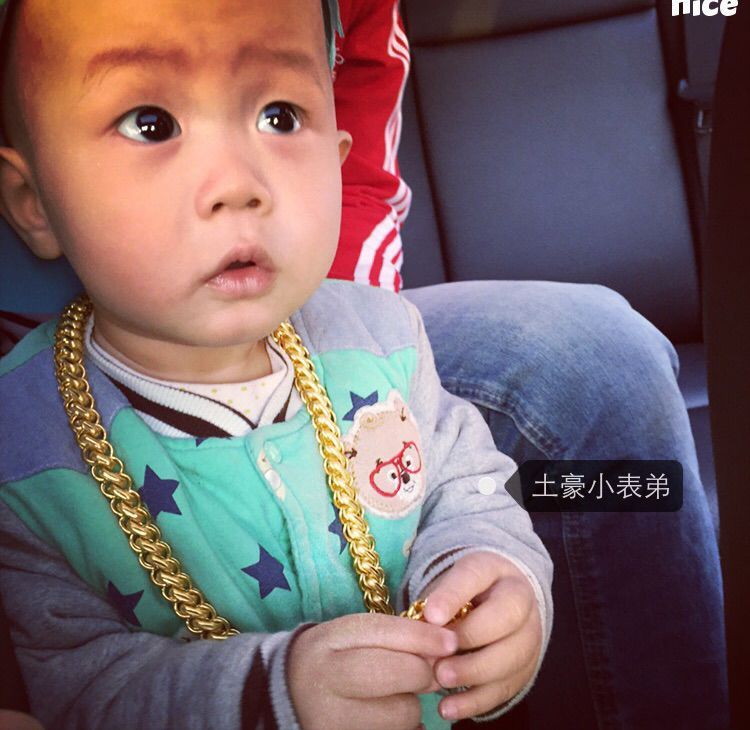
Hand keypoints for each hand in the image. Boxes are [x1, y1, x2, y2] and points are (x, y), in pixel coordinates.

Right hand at [287, 612, 458, 729]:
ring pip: (403, 715)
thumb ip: (393, 636)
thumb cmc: (333, 657)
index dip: (423, 637)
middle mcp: (327, 680)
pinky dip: (403, 729)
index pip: (384, 632)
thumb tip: (444, 648)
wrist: (287, 695)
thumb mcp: (351, 635)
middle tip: (424, 673)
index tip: (450, 642)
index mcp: (330, 641)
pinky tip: (386, 718)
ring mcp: (333, 721)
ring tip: (393, 698)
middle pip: (399, 675)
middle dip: (422, 673)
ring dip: (411, 706)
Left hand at [420, 552, 542, 721]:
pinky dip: (476, 701)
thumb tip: (419, 637)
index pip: (475, 575)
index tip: (430, 615)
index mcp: (493, 569)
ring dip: (473, 672)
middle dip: (470, 636)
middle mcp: (520, 599)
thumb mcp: (447, 585)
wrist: (498, 599)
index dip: (452, 595)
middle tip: (439, 652)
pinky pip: (505, 688)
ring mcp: (529, 635)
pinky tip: (449, 708)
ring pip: (510, 656)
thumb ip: (434, 605)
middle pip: (505, 617)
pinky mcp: (526, 668)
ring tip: (440, 679)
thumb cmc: (463, 592)